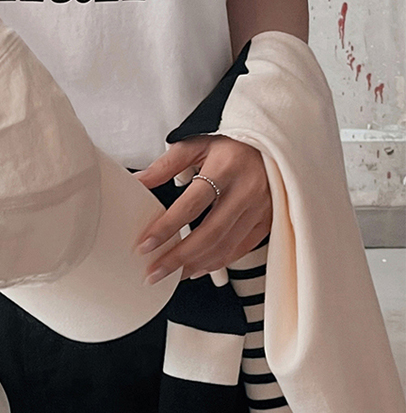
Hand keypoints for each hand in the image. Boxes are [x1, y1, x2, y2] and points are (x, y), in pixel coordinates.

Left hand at [132, 135, 271, 282]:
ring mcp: (261, 207)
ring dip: (196, 265)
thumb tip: (138, 182)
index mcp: (226, 167)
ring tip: (172, 274)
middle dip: (178, 258)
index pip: (191, 205)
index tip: (145, 245)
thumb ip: (166, 164)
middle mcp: (246, 189)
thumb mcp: (197, 142)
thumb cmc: (233, 138)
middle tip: (154, 272)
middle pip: (209, 234)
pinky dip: (219, 262)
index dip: (167, 228)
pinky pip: (242, 248)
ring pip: (225, 246)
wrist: (274, 138)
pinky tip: (199, 268)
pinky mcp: (268, 219)